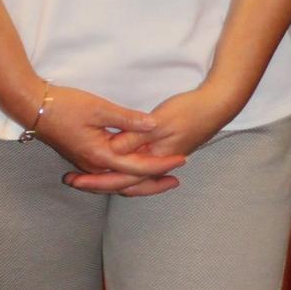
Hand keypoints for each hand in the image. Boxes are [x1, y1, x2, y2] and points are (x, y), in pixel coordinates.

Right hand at [19, 82, 186, 196]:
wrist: (32, 107)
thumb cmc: (65, 105)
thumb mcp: (99, 108)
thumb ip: (128, 119)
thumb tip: (153, 125)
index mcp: (101, 155)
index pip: (139, 167)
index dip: (162, 164)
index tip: (182, 159)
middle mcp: (94, 166)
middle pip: (130, 183)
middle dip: (154, 184)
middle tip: (176, 181)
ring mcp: (87, 165)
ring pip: (119, 181)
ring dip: (140, 182)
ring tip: (161, 178)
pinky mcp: (83, 159)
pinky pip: (109, 175)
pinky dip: (126, 176)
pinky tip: (135, 170)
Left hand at [66, 84, 232, 194]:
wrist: (217, 106)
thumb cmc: (190, 111)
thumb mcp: (160, 121)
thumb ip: (135, 137)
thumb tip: (113, 151)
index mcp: (154, 159)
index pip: (121, 178)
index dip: (96, 180)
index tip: (75, 180)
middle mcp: (156, 164)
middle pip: (124, 183)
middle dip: (98, 183)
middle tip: (73, 182)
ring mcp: (161, 159)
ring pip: (131, 178)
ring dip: (110, 179)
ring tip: (87, 178)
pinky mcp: (163, 152)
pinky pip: (139, 169)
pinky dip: (124, 172)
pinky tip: (115, 165)